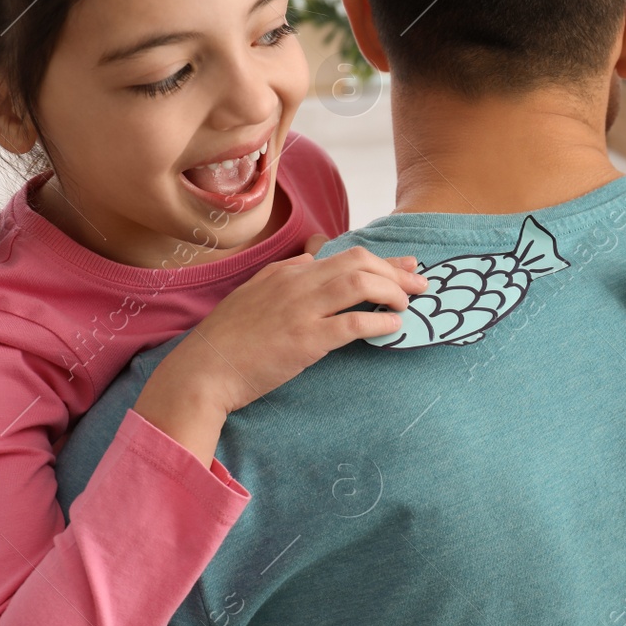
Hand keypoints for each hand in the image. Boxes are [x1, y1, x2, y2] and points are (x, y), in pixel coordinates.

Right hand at [172, 246, 425, 415]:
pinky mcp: (306, 340)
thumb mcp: (254, 292)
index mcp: (287, 272)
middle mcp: (297, 283)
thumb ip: (285, 274)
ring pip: (360, 284)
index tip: (406, 267)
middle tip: (420, 286)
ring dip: (393, 292)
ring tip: (407, 306)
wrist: (204, 370)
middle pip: (359, 262)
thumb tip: (312, 259)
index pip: (345, 255)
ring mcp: (302, 310)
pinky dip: (380, 321)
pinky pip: (354, 323)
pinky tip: (393, 327)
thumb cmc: (228, 338)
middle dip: (396, 272)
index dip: (382, 260)